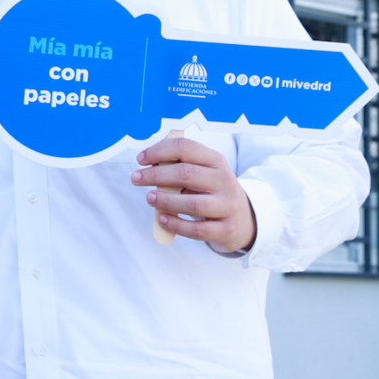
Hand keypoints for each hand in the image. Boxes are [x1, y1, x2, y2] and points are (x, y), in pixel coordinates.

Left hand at [132, 135, 255, 251]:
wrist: (243, 220)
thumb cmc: (212, 193)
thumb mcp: (204, 174)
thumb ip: (181, 168)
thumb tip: (150, 168)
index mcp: (216, 161)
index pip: (186, 148)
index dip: (159, 151)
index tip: (141, 159)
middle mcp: (224, 181)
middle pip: (186, 173)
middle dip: (156, 175)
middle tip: (136, 178)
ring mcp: (227, 206)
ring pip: (193, 203)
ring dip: (166, 201)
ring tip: (149, 198)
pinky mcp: (225, 229)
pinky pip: (197, 229)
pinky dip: (176, 225)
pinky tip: (161, 219)